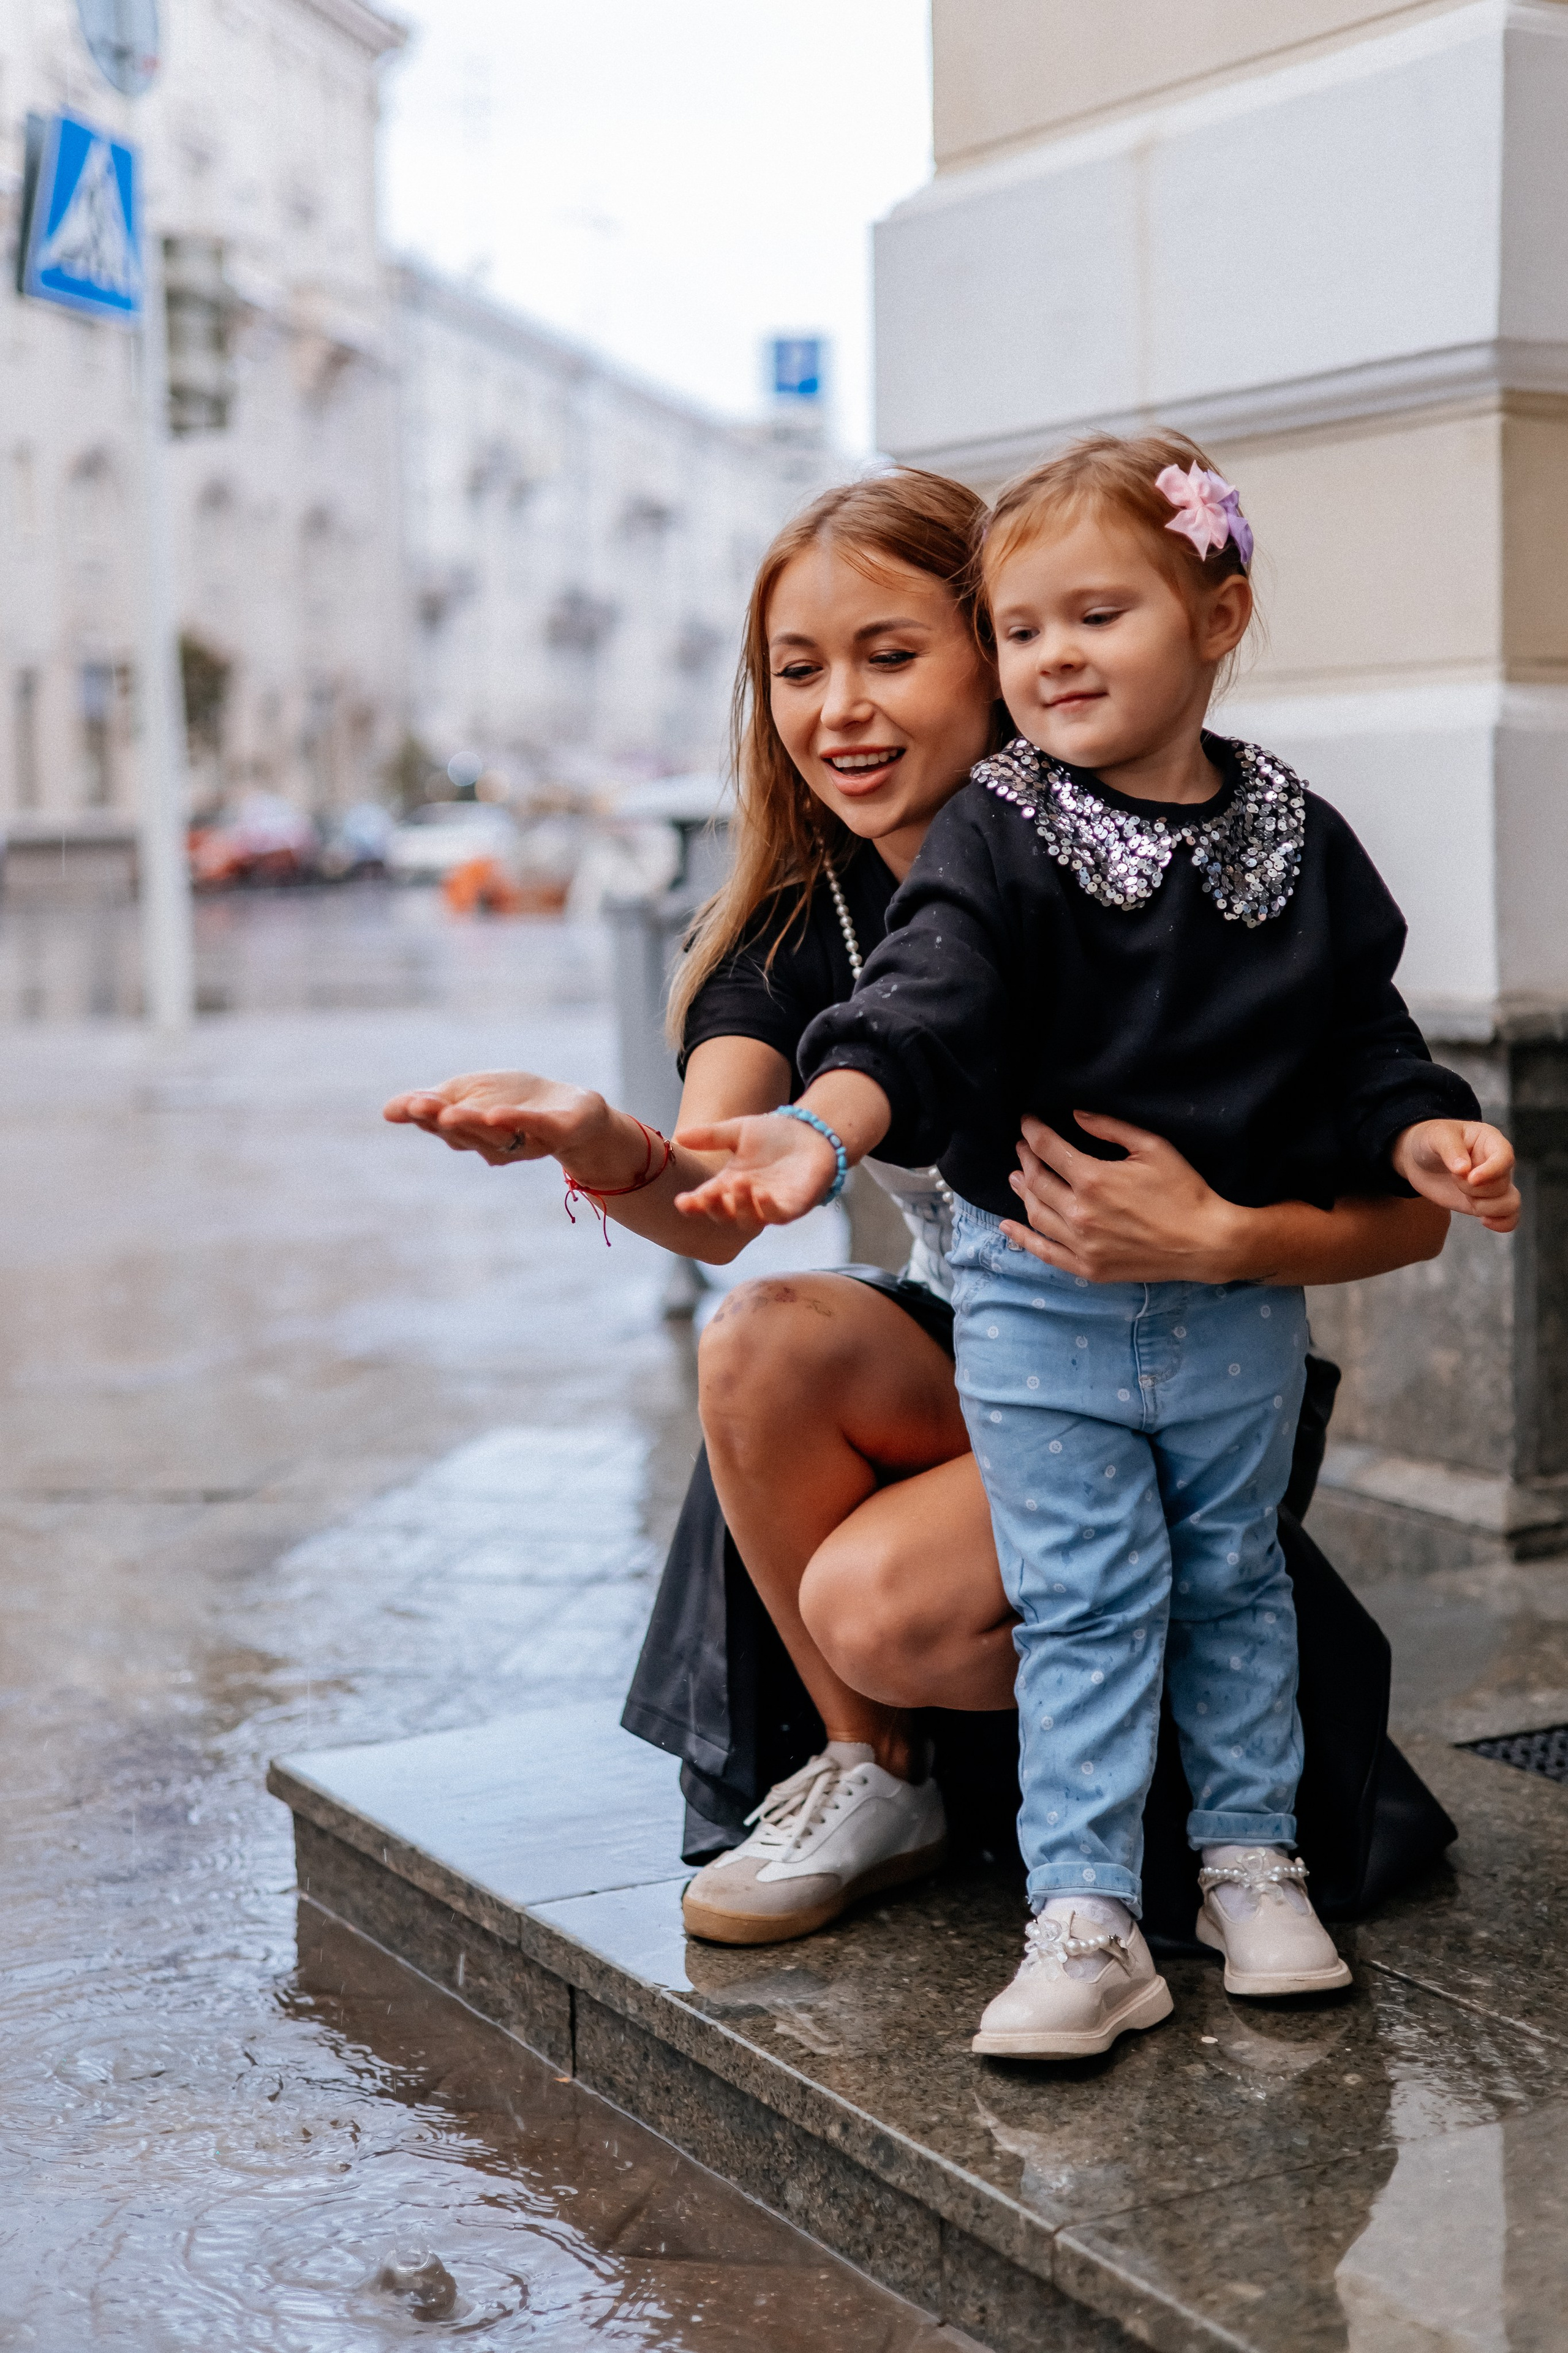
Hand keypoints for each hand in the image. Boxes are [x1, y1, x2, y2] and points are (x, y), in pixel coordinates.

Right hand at [382, 1069, 617, 1174]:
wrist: (575, 1112)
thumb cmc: (516, 1102)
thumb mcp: (471, 1094)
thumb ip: (434, 1103)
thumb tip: (387, 1111)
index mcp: (471, 1132)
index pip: (441, 1124)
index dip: (423, 1115)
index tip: (405, 1105)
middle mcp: (495, 1142)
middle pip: (464, 1133)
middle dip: (442, 1120)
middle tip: (422, 1107)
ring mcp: (527, 1140)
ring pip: (494, 1135)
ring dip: (471, 1124)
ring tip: (451, 1111)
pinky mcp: (557, 1132)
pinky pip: (534, 1127)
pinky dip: (516, 1121)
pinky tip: (496, 1114)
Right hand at [674, 1114, 836, 1226]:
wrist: (811, 1133)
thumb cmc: (773, 1135)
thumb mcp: (737, 1131)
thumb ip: (710, 1136)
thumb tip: (678, 1136)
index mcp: (728, 1185)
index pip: (705, 1200)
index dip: (693, 1204)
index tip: (681, 1202)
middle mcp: (745, 1200)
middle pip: (724, 1215)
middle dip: (714, 1207)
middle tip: (708, 1193)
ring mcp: (769, 1207)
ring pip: (749, 1220)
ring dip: (741, 1206)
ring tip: (739, 1183)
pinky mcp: (792, 1207)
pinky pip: (777, 1216)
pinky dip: (767, 1208)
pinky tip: (761, 1194)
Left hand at [999, 1111, 1243, 1281]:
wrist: (1205, 1242)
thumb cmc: (1184, 1190)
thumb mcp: (1153, 1146)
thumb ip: (1110, 1127)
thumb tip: (1076, 1114)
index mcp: (1094, 1179)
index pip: (1048, 1149)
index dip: (1033, 1131)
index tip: (1027, 1122)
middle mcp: (1080, 1213)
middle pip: (1037, 1180)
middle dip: (1026, 1158)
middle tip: (1024, 1147)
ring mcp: (1081, 1245)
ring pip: (1036, 1214)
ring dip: (1022, 1192)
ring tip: (1017, 1176)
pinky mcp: (1088, 1268)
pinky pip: (1045, 1253)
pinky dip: (1023, 1238)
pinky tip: (1007, 1226)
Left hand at [1391, 1120, 1518, 1232]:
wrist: (1418, 1159)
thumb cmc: (1431, 1139)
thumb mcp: (1437, 1135)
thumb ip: (1450, 1149)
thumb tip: (1464, 1169)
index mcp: (1490, 1141)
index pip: (1505, 1157)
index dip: (1492, 1171)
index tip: (1471, 1178)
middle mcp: (1497, 1164)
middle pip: (1503, 1184)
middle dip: (1474, 1188)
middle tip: (1453, 1178)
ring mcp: (1492, 1185)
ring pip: (1510, 1203)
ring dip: (1485, 1206)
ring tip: (1465, 1197)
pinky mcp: (1485, 1202)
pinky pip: (1509, 1217)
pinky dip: (1503, 1224)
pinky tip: (1485, 1221)